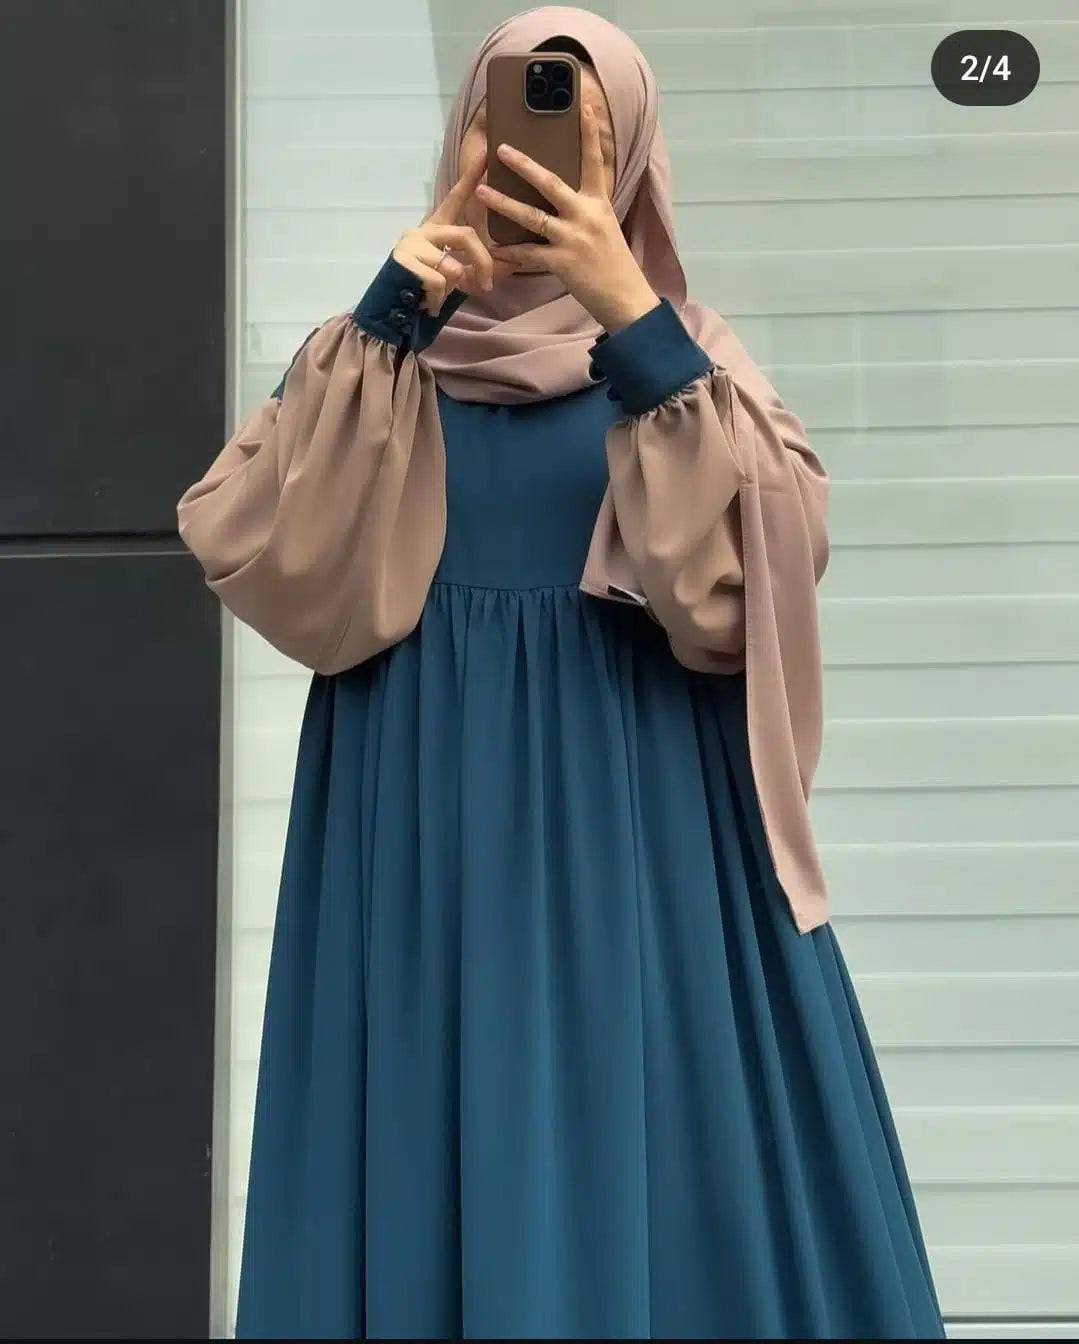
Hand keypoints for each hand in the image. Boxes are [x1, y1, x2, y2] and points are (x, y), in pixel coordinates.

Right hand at [393, 153, 514, 314]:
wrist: (391, 309)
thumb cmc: (425, 290)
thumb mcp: (457, 277)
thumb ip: (478, 268)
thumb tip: (513, 265)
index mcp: (436, 229)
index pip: (455, 199)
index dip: (470, 178)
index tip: (484, 153)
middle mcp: (423, 230)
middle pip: (466, 235)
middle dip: (483, 262)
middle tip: (486, 286)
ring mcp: (412, 243)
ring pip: (453, 265)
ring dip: (453, 288)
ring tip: (438, 297)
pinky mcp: (404, 260)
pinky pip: (439, 282)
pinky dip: (439, 299)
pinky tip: (428, 303)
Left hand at [477, 102, 660, 332]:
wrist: (626, 297)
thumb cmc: (614, 263)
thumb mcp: (606, 227)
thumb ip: (586, 209)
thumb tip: (564, 196)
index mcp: (598, 204)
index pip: (594, 162)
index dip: (590, 134)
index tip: (584, 106)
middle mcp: (585, 216)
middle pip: (550, 183)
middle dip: (523, 165)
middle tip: (501, 149)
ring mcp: (572, 238)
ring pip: (531, 216)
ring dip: (503, 203)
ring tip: (482, 191)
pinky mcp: (562, 262)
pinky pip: (528, 253)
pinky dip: (509, 251)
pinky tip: (493, 247)